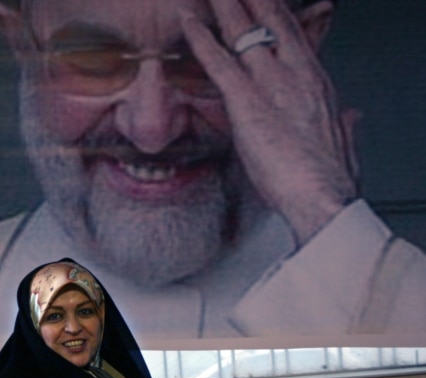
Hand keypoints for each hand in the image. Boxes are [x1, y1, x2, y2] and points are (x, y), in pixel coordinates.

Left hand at [180, 0, 357, 244]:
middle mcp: (296, 73)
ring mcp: (271, 83)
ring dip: (224, 6)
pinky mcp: (247, 101)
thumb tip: (351, 117)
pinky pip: (218, 61)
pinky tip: (187, 22)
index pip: (295, 36)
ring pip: (243, 32)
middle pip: (272, 21)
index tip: (266, 2)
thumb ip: (345, 123)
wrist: (323, 196)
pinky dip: (200, 39)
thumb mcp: (343, 141)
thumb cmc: (328, 177)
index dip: (277, 15)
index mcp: (316, 82)